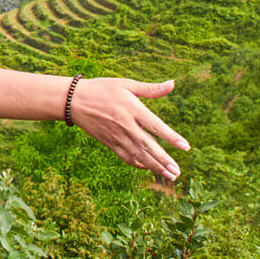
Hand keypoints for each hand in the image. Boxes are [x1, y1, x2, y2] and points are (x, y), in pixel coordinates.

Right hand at [69, 78, 190, 181]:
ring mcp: (116, 136)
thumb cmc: (102, 89)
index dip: (171, 137)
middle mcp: (126, 126)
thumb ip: (150, 89)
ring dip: (154, 166)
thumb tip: (173, 83)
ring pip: (138, 155)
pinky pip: (125, 157)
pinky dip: (137, 164)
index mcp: (132, 109)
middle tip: (177, 172)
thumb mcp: (126, 85)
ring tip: (169, 176)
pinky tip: (148, 168)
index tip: (186, 147)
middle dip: (164, 160)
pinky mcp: (109, 143)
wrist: (74, 101)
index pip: (156, 126)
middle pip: (148, 146)